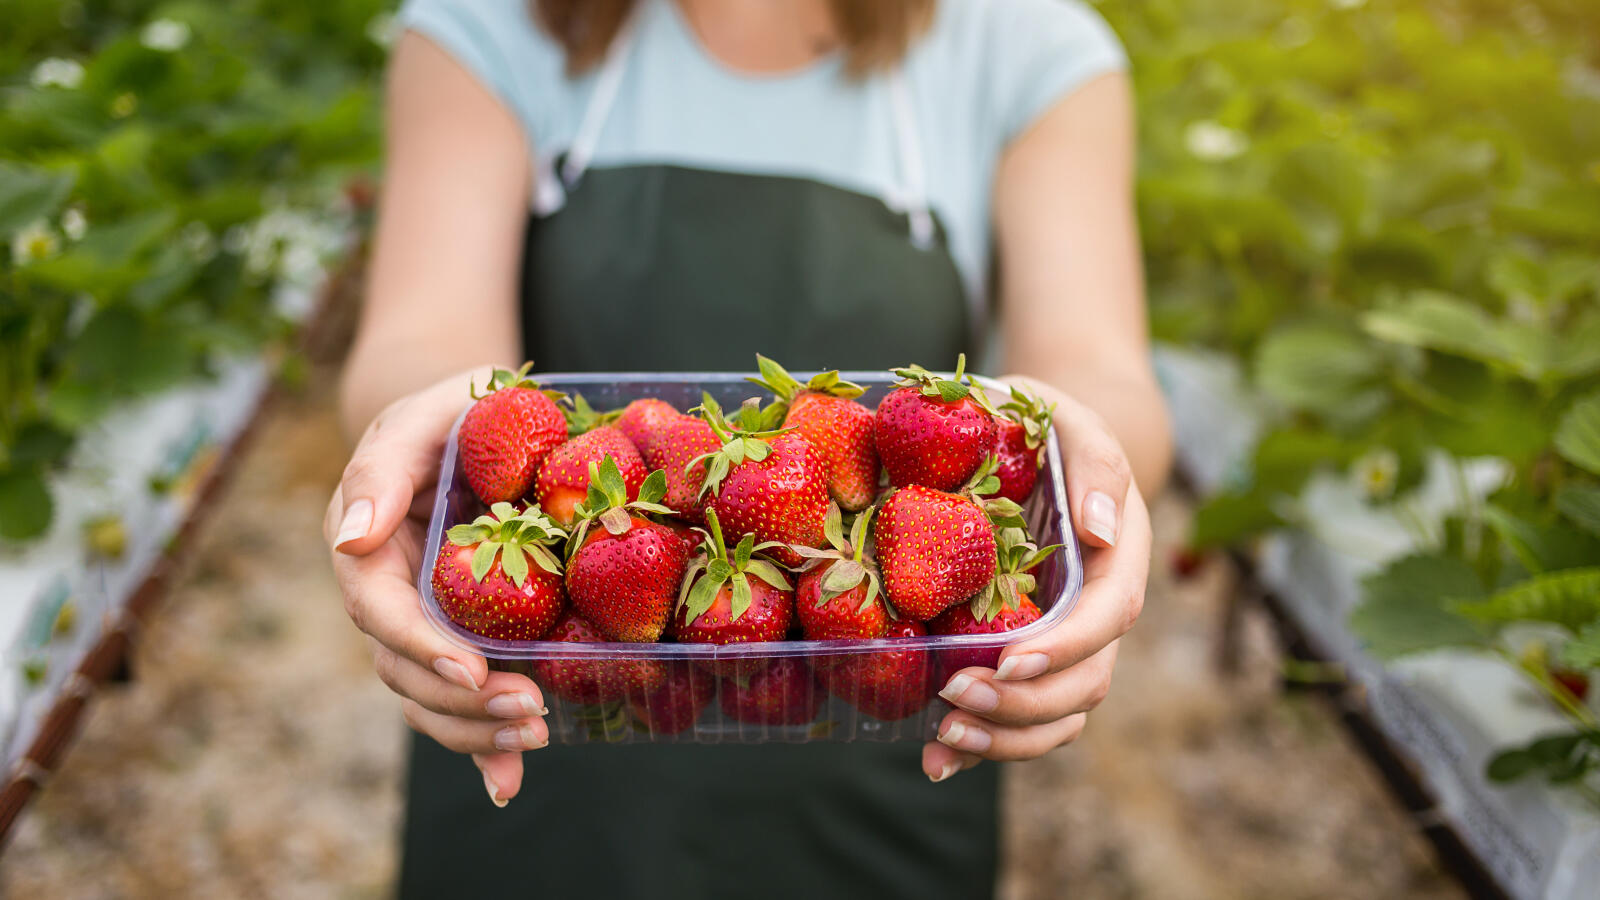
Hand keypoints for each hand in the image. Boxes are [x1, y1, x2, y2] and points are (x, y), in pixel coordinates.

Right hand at [324, 368, 546, 807]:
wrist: (478, 420)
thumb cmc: (453, 408)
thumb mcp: (426, 412)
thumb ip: (384, 466)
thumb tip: (350, 534)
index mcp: (367, 543)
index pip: (379, 609)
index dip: (422, 646)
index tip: (472, 670)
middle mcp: (387, 592)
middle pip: (404, 668)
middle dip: (461, 700)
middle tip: (526, 711)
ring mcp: (422, 620)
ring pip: (427, 695)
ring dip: (474, 729)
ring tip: (533, 734)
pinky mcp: (460, 636)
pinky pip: (460, 696)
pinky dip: (481, 745)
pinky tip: (508, 778)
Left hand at [922, 376, 1150, 781]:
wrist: (1031, 442)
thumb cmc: (1045, 424)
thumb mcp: (1069, 418)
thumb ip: (1095, 462)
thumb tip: (1100, 530)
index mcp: (1119, 557)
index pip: (1110, 615)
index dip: (1065, 647)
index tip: (1011, 659)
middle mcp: (1097, 611)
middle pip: (1085, 682)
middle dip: (1024, 704)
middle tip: (954, 698)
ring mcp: (1063, 641)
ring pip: (1059, 714)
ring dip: (1005, 739)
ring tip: (943, 739)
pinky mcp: (1024, 656)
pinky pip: (1019, 716)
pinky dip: (983, 746)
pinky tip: (934, 760)